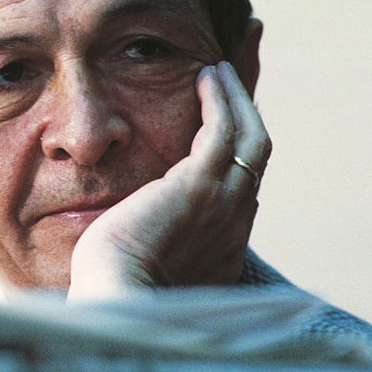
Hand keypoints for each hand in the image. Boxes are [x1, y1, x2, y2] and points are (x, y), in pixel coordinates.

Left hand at [67, 61, 270, 298]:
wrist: (116, 298)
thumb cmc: (114, 288)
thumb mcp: (143, 263)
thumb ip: (151, 241)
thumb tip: (132, 229)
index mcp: (223, 247)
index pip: (242, 187)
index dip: (236, 151)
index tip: (224, 125)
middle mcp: (234, 224)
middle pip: (257, 157)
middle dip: (249, 115)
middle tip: (233, 83)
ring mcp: (224, 203)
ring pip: (251, 138)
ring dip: (237, 100)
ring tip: (219, 72)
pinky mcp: (202, 185)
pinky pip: (224, 129)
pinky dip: (221, 100)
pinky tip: (206, 77)